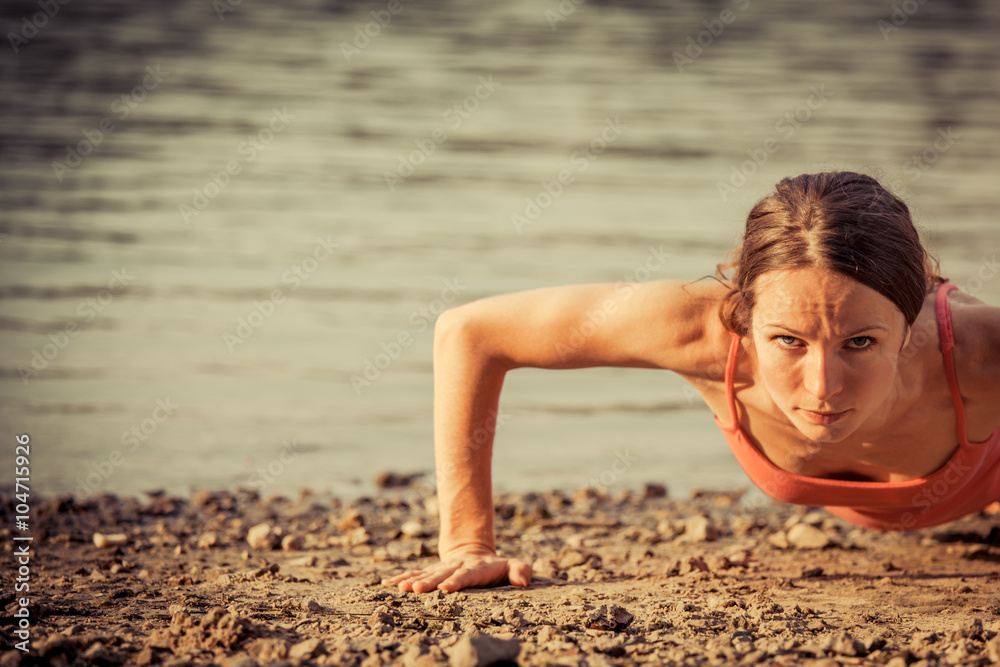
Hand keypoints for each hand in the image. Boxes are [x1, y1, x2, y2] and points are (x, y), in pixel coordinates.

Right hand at [380, 550, 532, 592]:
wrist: (473, 553)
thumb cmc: (496, 567)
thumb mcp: (512, 565)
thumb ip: (520, 570)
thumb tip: (523, 581)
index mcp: (474, 568)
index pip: (465, 576)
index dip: (456, 581)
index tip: (446, 587)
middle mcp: (454, 567)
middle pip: (441, 575)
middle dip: (429, 582)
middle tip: (418, 589)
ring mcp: (440, 569)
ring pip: (425, 573)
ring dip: (412, 580)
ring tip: (401, 588)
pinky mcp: (430, 571)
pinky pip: (413, 573)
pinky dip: (400, 578)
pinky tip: (386, 583)